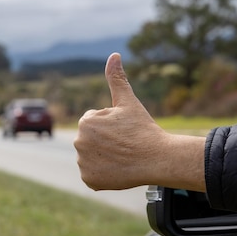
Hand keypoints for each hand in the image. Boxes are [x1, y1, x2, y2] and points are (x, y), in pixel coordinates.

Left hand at [74, 53, 205, 191]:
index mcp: (85, 122)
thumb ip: (117, 79)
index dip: (110, 126)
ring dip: (103, 157)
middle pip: (91, 141)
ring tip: (122, 157)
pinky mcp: (89, 180)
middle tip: (124, 144)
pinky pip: (93, 175)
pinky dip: (103, 174)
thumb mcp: (128, 101)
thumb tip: (114, 55)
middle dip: (104, 142)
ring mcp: (83, 163)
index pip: (93, 123)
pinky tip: (117, 169)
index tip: (123, 131)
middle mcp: (79, 142)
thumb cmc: (143, 128)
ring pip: (92, 158)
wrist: (157, 159)